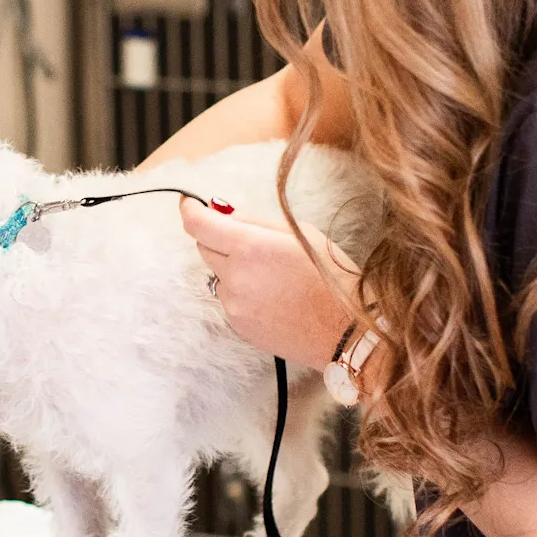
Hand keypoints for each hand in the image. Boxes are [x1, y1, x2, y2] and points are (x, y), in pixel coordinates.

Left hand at [180, 199, 358, 367]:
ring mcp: (234, 306)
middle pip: (204, 248)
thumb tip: (224, 213)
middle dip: (219, 238)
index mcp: (249, 248)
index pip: (199, 224)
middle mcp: (234, 277)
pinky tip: (275, 297)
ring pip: (218, 276)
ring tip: (274, 276)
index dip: (191, 210)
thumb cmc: (332, 278)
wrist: (345, 332)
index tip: (191, 204)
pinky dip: (243, 293)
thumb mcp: (300, 234)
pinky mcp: (239, 327)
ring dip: (234, 268)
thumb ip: (255, 221)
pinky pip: (230, 300)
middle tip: (250, 240)